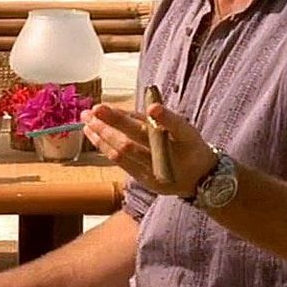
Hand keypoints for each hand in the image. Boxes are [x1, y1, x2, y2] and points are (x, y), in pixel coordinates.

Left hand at [81, 102, 217, 197]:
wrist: (199, 179)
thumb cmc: (186, 146)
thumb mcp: (182, 130)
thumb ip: (157, 119)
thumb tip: (127, 107)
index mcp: (186, 137)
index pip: (177, 125)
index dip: (166, 118)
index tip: (153, 108)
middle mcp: (171, 154)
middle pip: (141, 136)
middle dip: (116, 121)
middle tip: (97, 108)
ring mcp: (156, 168)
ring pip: (125, 149)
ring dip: (103, 133)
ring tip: (87, 118)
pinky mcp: (144, 179)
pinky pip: (120, 161)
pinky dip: (104, 146)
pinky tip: (91, 133)